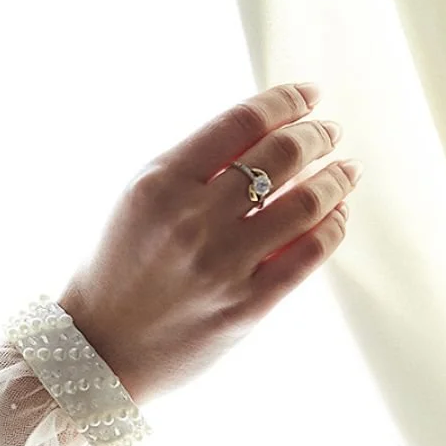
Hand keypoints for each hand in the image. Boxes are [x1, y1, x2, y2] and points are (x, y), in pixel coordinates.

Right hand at [58, 82, 361, 405]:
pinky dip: (333, 226)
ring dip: (336, 178)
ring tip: (346, 170)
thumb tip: (266, 131)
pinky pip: (309, 254)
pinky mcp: (246, 306)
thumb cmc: (117, 269)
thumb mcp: (138, 201)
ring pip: (306, 203)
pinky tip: (338, 214)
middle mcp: (191, 221)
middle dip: (317, 135)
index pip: (241, 122)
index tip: (307, 96)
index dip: (286, 101)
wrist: (99, 350)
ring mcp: (222, 265)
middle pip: (281, 155)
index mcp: (159, 184)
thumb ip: (193, 166)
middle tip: (329, 132)